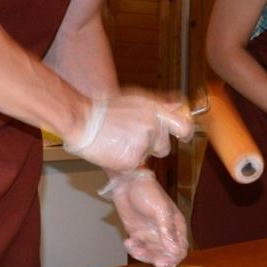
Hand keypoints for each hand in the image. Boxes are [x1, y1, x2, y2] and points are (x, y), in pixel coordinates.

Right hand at [63, 94, 192, 172]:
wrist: (82, 120)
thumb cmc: (105, 110)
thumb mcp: (136, 100)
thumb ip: (160, 106)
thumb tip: (179, 106)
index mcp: (155, 110)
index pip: (184, 125)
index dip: (184, 133)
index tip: (182, 136)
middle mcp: (152, 126)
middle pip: (165, 147)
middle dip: (154, 147)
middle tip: (134, 139)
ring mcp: (143, 143)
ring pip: (149, 157)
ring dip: (139, 153)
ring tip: (120, 141)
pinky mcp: (133, 159)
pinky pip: (135, 166)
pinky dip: (125, 162)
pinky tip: (114, 150)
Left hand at [104, 169, 188, 266]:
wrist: (126, 182)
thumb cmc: (147, 191)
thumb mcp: (160, 210)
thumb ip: (167, 230)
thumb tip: (175, 250)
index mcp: (176, 226)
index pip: (180, 249)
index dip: (173, 258)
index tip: (161, 262)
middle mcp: (165, 232)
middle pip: (165, 255)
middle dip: (154, 258)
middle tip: (143, 255)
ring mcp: (151, 234)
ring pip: (151, 254)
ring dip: (141, 254)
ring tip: (132, 245)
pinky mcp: (138, 234)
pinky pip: (138, 249)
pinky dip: (133, 249)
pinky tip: (127, 241)